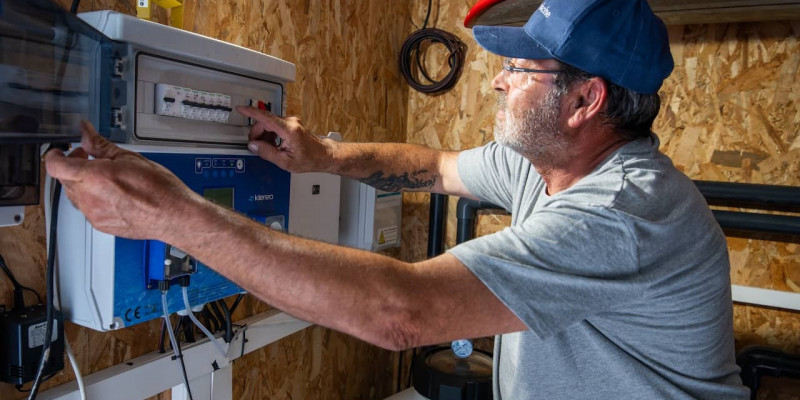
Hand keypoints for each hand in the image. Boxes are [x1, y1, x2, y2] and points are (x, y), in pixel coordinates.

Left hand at [44, 121, 200, 239]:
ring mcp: (93, 214)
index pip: (55, 166)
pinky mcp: (100, 225)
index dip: (53, 156)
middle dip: (73, 167)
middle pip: (64, 180)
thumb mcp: (129, 158)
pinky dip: (93, 199)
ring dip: (82, 184)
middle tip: (89, 159)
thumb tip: (86, 133)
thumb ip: (101, 145)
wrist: (173, 215)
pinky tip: (112, 193)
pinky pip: (87, 209)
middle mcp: (89, 198)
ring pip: (75, 195)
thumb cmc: (159, 189)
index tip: (59, 152)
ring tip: (105, 177)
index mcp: (93, 177)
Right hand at [236, 106, 333, 172]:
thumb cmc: (310, 159)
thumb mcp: (285, 161)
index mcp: (288, 130)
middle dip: (257, 134)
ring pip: (269, 125)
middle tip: (255, 147)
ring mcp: (292, 122)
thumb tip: (253, 145)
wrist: (324, 155)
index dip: (251, 112)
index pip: (265, 117)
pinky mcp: (292, 124)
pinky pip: (275, 127)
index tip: (240, 109)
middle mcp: (290, 122)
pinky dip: (271, 135)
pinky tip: (274, 146)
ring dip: (264, 136)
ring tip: (267, 149)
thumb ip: (267, 152)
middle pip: (265, 123)